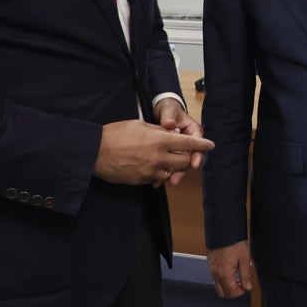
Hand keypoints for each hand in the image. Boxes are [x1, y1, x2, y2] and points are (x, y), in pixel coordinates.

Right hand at [94, 119, 213, 187]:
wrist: (95, 152)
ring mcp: (151, 171)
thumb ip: (158, 131)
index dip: (201, 145)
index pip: (188, 143)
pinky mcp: (142, 180)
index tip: (211, 145)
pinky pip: (158, 179)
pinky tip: (154, 166)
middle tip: (185, 151)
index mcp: (160, 140)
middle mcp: (159, 158)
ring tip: (167, 158)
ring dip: (174, 166)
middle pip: (184, 161)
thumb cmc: (116, 134)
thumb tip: (171, 133)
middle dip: (187, 156)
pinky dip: (160, 173)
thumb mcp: (140, 126)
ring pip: (173, 172)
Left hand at [152, 98, 205, 184]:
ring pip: (181, 164)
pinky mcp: (173, 154)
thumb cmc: (169, 110)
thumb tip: (169, 124)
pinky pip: (172, 164)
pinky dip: (165, 172)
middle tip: (176, 178)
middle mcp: (190, 142)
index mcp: (193, 130)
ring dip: (174, 174)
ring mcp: (182, 149)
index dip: (196, 155)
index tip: (194, 164)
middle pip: (190, 158)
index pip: (198, 143)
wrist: (163, 114)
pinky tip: (157, 180)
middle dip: (183, 169)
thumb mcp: (169, 111)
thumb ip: (169, 117)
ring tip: (166, 182)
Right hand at [207, 240, 252, 298]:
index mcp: (224, 274)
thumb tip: (247, 287)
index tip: (246, 286)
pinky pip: (215, 278)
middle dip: (233, 292)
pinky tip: (230, 270)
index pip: (231, 293)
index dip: (241, 292)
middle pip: (222, 293)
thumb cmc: (234, 242)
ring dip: (227, 286)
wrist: (223, 229)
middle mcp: (215, 273)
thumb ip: (246, 275)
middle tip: (241, 284)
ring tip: (237, 276)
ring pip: (218, 286)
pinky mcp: (210, 264)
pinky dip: (222, 279)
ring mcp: (211, 269)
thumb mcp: (245, 258)